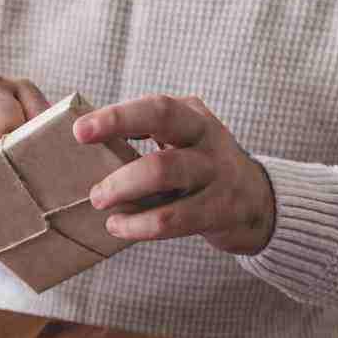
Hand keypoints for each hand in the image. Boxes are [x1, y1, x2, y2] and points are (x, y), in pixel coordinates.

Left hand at [73, 95, 275, 255]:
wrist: (258, 200)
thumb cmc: (199, 166)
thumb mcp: (180, 140)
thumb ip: (143, 137)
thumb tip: (81, 140)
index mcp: (192, 118)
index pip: (156, 109)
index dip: (116, 118)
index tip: (79, 131)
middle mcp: (208, 141)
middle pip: (163, 148)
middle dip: (120, 172)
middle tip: (93, 192)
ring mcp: (217, 175)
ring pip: (167, 179)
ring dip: (127, 197)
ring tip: (103, 209)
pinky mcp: (220, 210)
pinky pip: (175, 219)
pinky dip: (141, 226)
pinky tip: (119, 228)